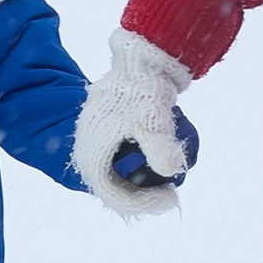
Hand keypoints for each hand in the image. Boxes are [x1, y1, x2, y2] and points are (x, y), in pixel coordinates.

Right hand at [75, 29, 198, 219]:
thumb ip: (160, 148)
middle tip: (173, 193)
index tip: (172, 198)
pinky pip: (120, 162)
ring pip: (117, 177)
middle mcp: (89, 150)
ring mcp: (97, 140)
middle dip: (143, 197)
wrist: (141, 57)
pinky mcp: (108, 133)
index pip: (113, 195)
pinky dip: (140, 169)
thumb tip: (171, 170)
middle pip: (114, 190)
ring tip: (170, 179)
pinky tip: (162, 161)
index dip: (143, 205)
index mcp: (92, 151)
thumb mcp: (153, 120)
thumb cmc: (143, 89)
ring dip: (142, 184)